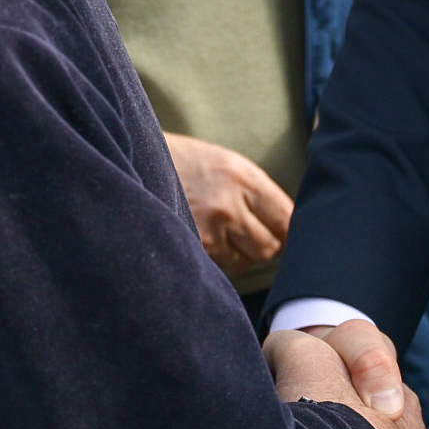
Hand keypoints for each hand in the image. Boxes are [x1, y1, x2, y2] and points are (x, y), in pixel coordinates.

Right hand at [165, 134, 293, 276]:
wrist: (138, 161)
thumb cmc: (188, 163)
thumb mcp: (229, 165)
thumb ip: (259, 195)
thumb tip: (290, 230)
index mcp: (244, 179)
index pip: (287, 220)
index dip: (290, 234)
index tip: (284, 236)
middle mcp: (229, 205)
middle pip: (269, 248)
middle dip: (265, 247)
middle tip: (253, 239)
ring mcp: (208, 229)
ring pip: (245, 262)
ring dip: (240, 255)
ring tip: (223, 236)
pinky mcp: (189, 247)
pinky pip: (220, 267)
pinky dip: (218, 260)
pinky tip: (206, 241)